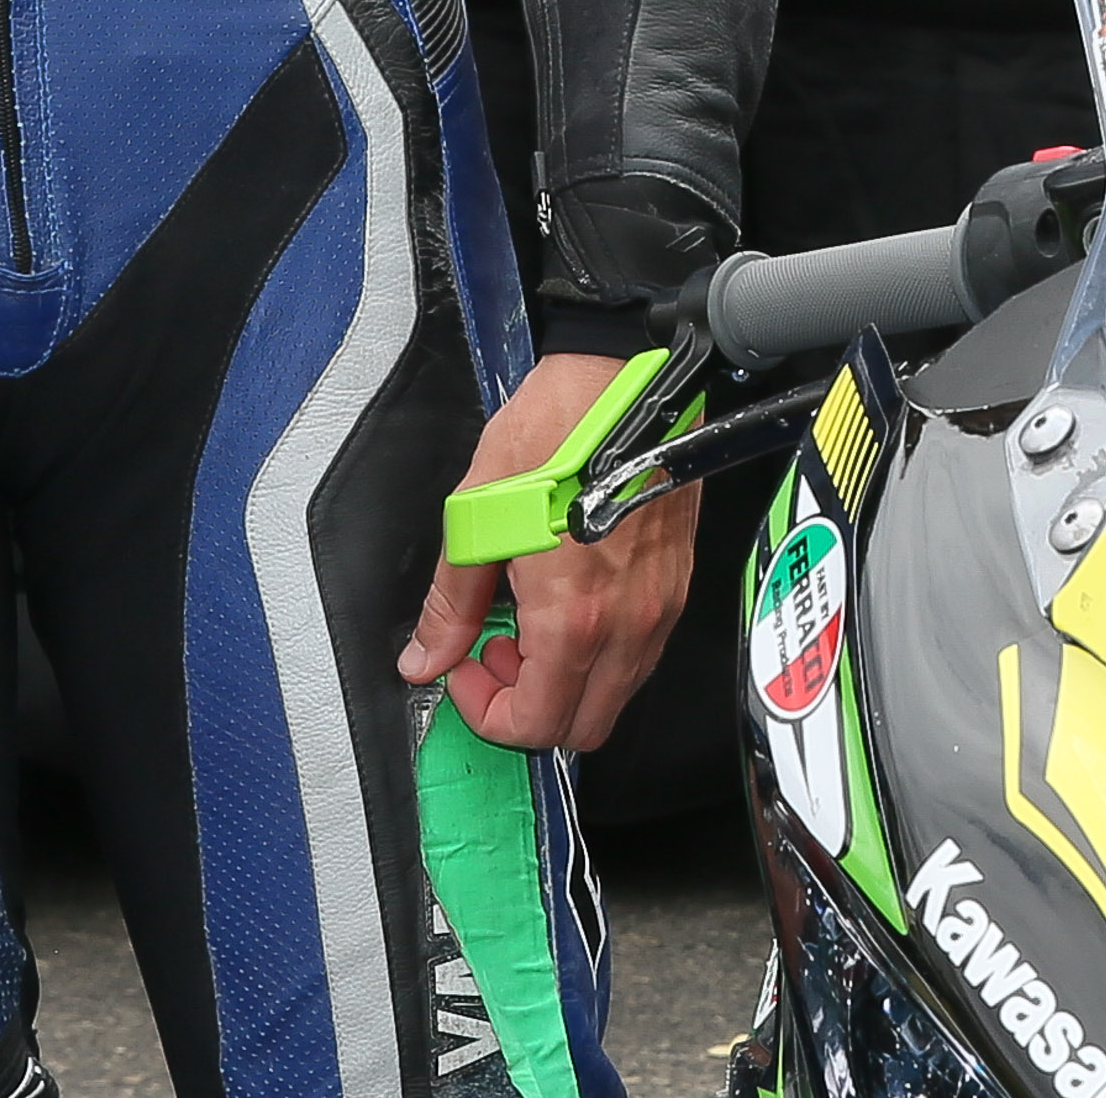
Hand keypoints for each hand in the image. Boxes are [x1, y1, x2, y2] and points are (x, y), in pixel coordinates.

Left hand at [401, 351, 698, 750]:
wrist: (626, 377)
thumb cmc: (560, 428)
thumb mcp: (477, 515)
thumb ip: (451, 603)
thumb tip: (426, 655)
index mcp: (574, 617)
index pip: (534, 724)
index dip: (487, 713)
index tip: (466, 671)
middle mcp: (628, 624)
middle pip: (581, 728)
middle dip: (530, 708)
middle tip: (497, 653)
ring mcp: (661, 606)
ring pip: (616, 694)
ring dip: (567, 681)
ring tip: (530, 622)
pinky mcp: (678, 583)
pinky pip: (641, 653)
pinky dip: (601, 652)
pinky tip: (570, 601)